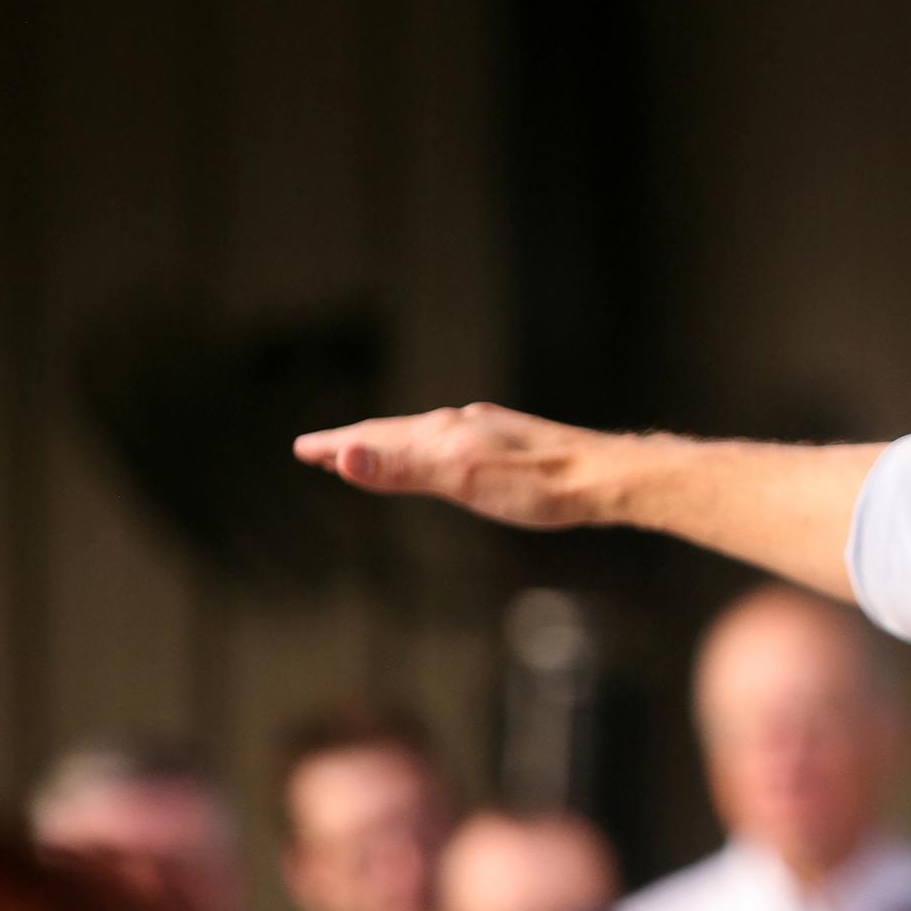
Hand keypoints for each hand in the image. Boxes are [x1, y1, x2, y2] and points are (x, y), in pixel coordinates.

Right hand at [294, 403, 613, 528]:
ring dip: (392, 445)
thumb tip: (345, 454)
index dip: (339, 446)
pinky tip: (446, 456)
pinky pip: (455, 443)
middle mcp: (463, 425)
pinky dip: (430, 450)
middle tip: (323, 449)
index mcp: (445, 434)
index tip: (303, 448)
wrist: (606, 478)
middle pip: (397, 433)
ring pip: (426, 436)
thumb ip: (403, 470)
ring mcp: (489, 433)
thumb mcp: (463, 481)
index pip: (377, 438)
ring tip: (373, 452)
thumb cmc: (538, 485)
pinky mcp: (513, 446)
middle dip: (358, 442)